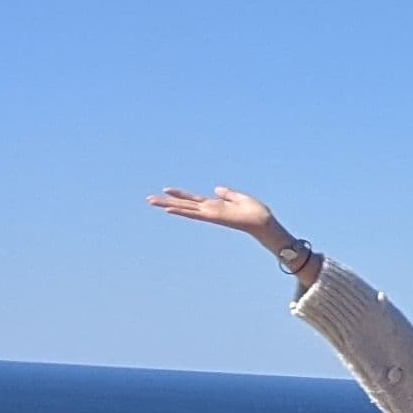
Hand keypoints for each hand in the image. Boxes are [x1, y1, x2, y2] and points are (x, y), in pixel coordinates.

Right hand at [147, 185, 291, 251]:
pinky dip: (181, 211)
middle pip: (184, 204)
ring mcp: (209, 214)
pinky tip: (168, 210)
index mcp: (215, 205)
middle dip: (167, 201)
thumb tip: (217, 189)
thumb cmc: (255, 212)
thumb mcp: (240, 198)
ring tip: (151, 202)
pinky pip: (194, 214)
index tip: (166, 190)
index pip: (193, 199)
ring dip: (167, 205)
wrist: (263, 222)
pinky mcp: (212, 217)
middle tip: (149, 199)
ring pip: (184, 209)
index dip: (180, 194)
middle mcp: (209, 210)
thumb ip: (228, 194)